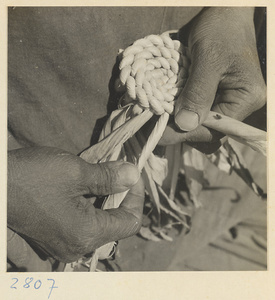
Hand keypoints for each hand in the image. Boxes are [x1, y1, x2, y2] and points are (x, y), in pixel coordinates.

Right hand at [8, 147, 143, 262]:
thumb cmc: (32, 177)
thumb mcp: (75, 171)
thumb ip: (109, 177)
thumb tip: (133, 175)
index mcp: (86, 233)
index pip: (130, 222)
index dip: (136, 197)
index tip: (132, 174)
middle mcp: (78, 246)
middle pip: (116, 226)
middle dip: (122, 198)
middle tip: (119, 174)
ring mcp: (65, 245)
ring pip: (101, 226)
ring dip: (107, 201)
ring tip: (103, 179)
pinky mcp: (55, 239)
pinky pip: (85, 227)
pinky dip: (92, 208)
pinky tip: (87, 190)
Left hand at [159, 7, 265, 151]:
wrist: (224, 15)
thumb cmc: (221, 30)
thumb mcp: (208, 59)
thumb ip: (198, 92)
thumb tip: (184, 124)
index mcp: (245, 98)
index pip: (214, 129)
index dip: (185, 134)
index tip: (159, 132)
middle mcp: (238, 106)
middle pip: (206, 132)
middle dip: (180, 131)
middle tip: (154, 125)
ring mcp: (225, 103)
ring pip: (199, 126)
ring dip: (178, 124)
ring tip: (157, 117)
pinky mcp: (213, 98)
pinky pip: (196, 113)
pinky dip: (180, 113)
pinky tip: (166, 109)